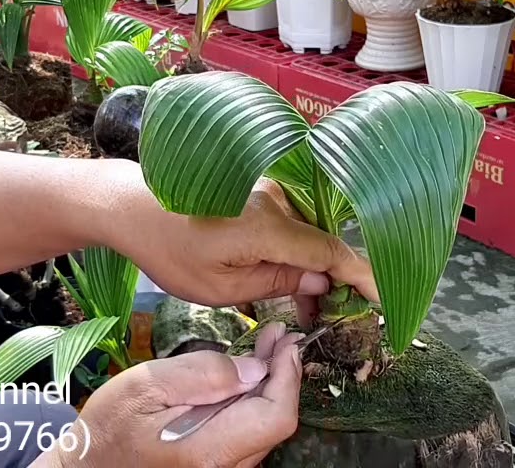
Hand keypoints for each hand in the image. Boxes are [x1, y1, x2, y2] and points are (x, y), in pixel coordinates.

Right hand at [36, 323, 302, 467]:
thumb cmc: (108, 429)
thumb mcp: (146, 386)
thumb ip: (202, 374)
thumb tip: (254, 368)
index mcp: (207, 451)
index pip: (275, 417)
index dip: (287, 376)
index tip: (285, 343)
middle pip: (274, 423)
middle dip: (280, 376)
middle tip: (276, 337)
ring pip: (263, 431)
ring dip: (267, 389)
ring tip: (262, 351)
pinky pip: (246, 439)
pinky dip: (250, 406)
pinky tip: (241, 381)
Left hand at [124, 178, 377, 310]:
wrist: (132, 206)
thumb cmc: (170, 251)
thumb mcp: (222, 287)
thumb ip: (277, 283)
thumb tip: (320, 283)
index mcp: (270, 226)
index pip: (332, 252)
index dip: (361, 277)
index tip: (381, 301)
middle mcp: (278, 201)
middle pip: (324, 242)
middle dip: (336, 282)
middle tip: (332, 323)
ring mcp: (269, 192)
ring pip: (309, 234)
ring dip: (315, 269)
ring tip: (308, 312)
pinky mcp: (260, 191)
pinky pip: (292, 225)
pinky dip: (298, 252)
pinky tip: (290, 281)